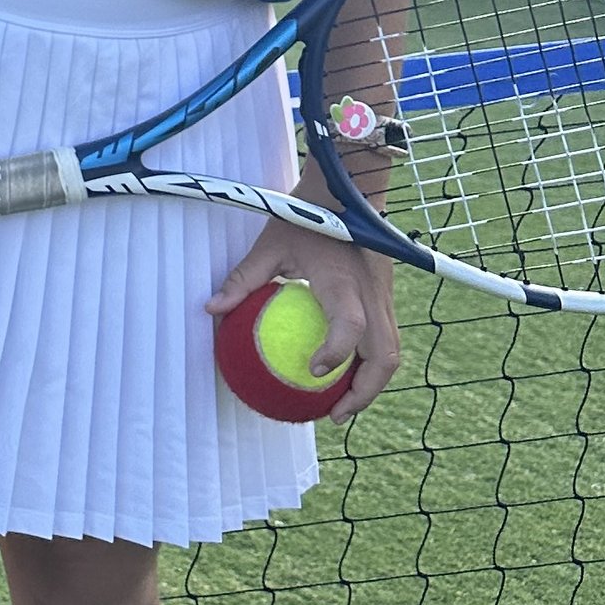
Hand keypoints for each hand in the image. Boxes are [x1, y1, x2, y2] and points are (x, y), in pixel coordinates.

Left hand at [207, 224, 396, 418]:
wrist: (348, 190)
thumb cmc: (305, 216)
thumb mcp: (269, 243)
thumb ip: (244, 278)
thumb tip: (211, 308)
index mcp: (342, 279)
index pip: (348, 323)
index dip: (335, 352)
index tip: (312, 371)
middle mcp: (372, 292)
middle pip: (385, 353)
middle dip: (364, 391)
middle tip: (333, 413)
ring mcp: (385, 296)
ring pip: (392, 350)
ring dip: (371, 382)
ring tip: (341, 405)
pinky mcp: (387, 296)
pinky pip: (386, 337)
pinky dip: (370, 362)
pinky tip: (345, 375)